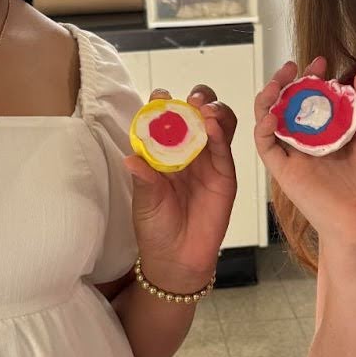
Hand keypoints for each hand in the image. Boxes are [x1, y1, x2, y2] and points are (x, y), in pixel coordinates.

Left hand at [126, 84, 236, 290]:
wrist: (178, 259)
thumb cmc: (156, 228)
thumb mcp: (145, 202)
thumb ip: (143, 180)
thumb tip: (130, 159)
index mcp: (163, 150)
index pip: (165, 118)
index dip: (163, 103)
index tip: (160, 98)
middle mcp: (187, 149)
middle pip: (197, 112)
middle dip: (196, 98)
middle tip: (191, 99)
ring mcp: (208, 160)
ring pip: (217, 123)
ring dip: (213, 110)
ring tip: (204, 108)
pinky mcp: (224, 174)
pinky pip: (224, 148)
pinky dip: (221, 133)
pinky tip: (213, 126)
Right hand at [254, 56, 355, 252]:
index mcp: (335, 134)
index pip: (317, 99)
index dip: (316, 78)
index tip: (324, 62)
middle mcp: (312, 142)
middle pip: (291, 103)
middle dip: (291, 80)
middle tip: (299, 65)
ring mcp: (296, 155)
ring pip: (271, 118)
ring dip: (270, 95)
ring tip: (279, 79)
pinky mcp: (284, 171)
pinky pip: (265, 146)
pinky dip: (263, 127)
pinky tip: (273, 112)